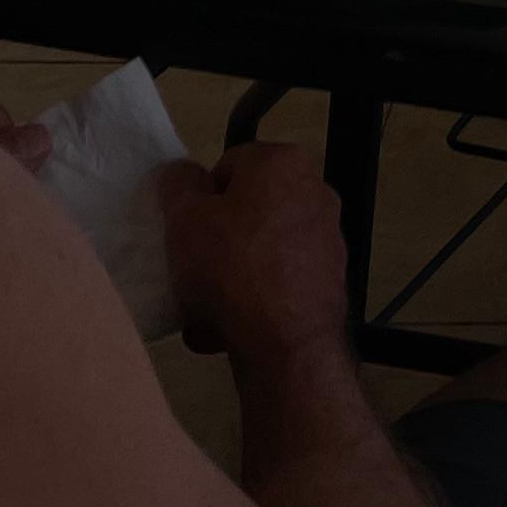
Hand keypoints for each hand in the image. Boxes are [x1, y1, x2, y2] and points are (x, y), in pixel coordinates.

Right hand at [155, 142, 351, 365]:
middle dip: (216, 243)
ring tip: (202, 309)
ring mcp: (326, 240)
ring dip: (229, 279)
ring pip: (258, 254)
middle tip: (191, 269)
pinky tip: (226, 330)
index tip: (186, 231)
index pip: (229, 166)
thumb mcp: (185, 218)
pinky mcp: (328, 282)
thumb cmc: (231, 267)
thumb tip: (184, 173)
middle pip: (246, 213)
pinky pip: (277, 285)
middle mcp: (315, 193)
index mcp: (283, 163)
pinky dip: (253, 302)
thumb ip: (178, 186)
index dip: (200, 198)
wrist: (286, 343)